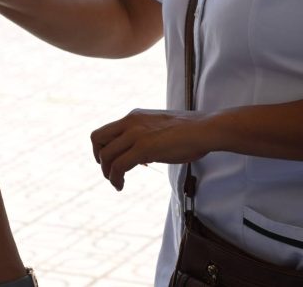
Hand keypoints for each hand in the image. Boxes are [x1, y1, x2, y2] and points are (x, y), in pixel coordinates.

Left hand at [91, 109, 212, 190]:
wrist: (205, 129)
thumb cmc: (189, 132)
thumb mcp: (160, 129)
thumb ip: (146, 138)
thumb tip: (140, 156)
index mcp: (133, 116)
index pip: (105, 131)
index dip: (103, 148)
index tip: (113, 160)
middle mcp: (130, 122)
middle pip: (97, 139)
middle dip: (100, 158)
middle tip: (109, 172)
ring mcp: (135, 134)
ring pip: (106, 156)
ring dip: (107, 173)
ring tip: (116, 183)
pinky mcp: (143, 148)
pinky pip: (118, 166)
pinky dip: (115, 179)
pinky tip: (120, 186)